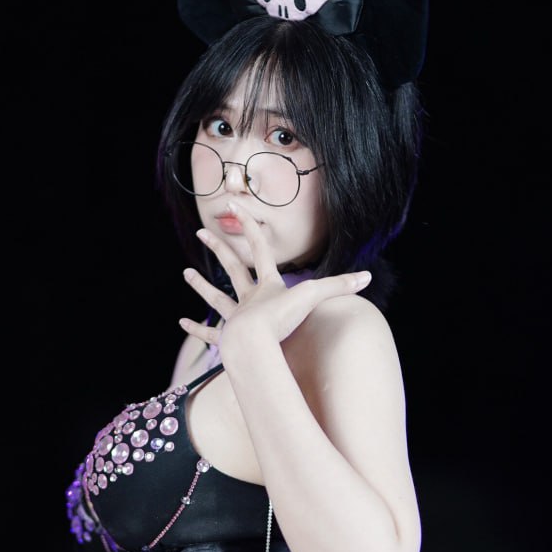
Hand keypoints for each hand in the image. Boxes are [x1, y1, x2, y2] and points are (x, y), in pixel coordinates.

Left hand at [178, 199, 369, 356]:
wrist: (254, 345)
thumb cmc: (280, 320)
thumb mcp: (314, 298)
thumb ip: (340, 287)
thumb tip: (368, 276)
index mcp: (268, 286)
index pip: (259, 249)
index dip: (250, 226)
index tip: (235, 206)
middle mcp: (249, 298)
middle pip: (232, 268)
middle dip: (219, 248)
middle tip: (203, 232)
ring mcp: (236, 318)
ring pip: (215, 298)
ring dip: (201, 286)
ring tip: (186, 273)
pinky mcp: (228, 340)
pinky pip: (209, 335)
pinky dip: (196, 330)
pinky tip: (183, 324)